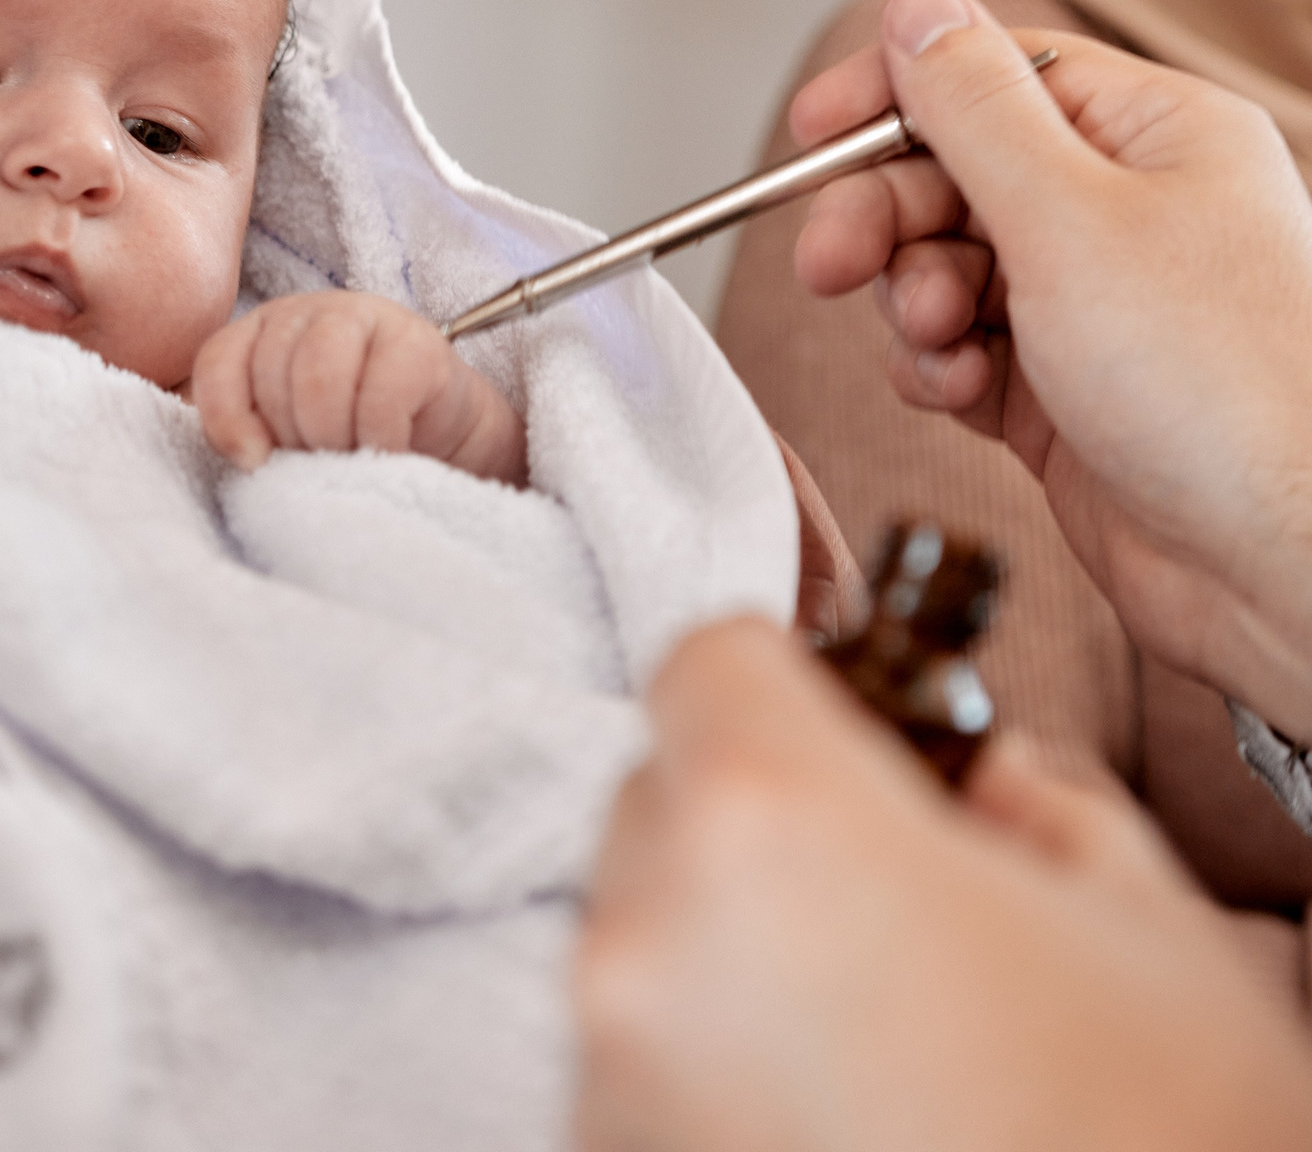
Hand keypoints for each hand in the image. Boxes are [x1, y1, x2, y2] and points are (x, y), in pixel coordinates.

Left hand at [192, 291, 527, 484]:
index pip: (220, 361)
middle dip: (291, 435)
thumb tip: (249, 456)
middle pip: (272, 373)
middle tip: (318, 462)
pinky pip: (380, 397)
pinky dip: (375, 440)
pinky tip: (384, 454)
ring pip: (319, 377)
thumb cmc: (349, 431)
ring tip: (347, 460)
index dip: (228, 418)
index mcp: (264, 329)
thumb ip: (250, 433)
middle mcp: (308, 311)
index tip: (254, 462)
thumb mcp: (287, 430)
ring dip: (329, 436)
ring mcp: (365, 316)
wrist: (437, 431)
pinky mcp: (417, 342)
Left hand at [576, 617, 1311, 1151]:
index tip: (845, 730)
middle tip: (883, 897)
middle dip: (761, 816)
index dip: (785, 681)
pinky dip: (706, 1055)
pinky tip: (831, 1117)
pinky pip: (637, 1049)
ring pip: (646, 925)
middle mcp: (646, 930)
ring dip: (729, 942)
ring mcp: (607, 1064)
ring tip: (870, 1034)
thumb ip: (1029, 797)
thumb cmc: (1157, 1138)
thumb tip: (972, 778)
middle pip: (668, 794)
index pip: (706, 660)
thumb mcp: (1144, 922)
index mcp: (771, 818)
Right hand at [790, 0, 1311, 742]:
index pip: (995, 73)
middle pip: (951, 173)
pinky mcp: (1059, 391)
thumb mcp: (1070, 220)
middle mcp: (1124, 211)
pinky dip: (936, 366)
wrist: (1285, 571)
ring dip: (912, 301)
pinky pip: (957, 348)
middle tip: (830, 262)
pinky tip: (957, 392)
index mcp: (1153, 136)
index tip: (811, 132)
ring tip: (937, 341)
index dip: (894, 95)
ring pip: (941, 265)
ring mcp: (1090, 305)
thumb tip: (918, 6)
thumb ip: (973, 109)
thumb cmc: (1224, 392)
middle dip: (883, 217)